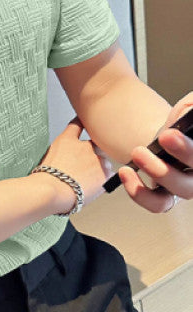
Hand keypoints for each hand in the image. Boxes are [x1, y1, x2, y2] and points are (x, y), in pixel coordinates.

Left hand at [118, 92, 192, 212]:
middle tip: (165, 136)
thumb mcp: (187, 110)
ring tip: (139, 152)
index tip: (174, 131)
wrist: (160, 136)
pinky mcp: (164, 196)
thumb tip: (189, 110)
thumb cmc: (179, 122)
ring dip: (160, 172)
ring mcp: (184, 185)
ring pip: (183, 192)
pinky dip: (140, 192)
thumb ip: (190, 108)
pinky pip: (157, 203)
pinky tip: (125, 172)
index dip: (190, 147)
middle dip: (185, 151)